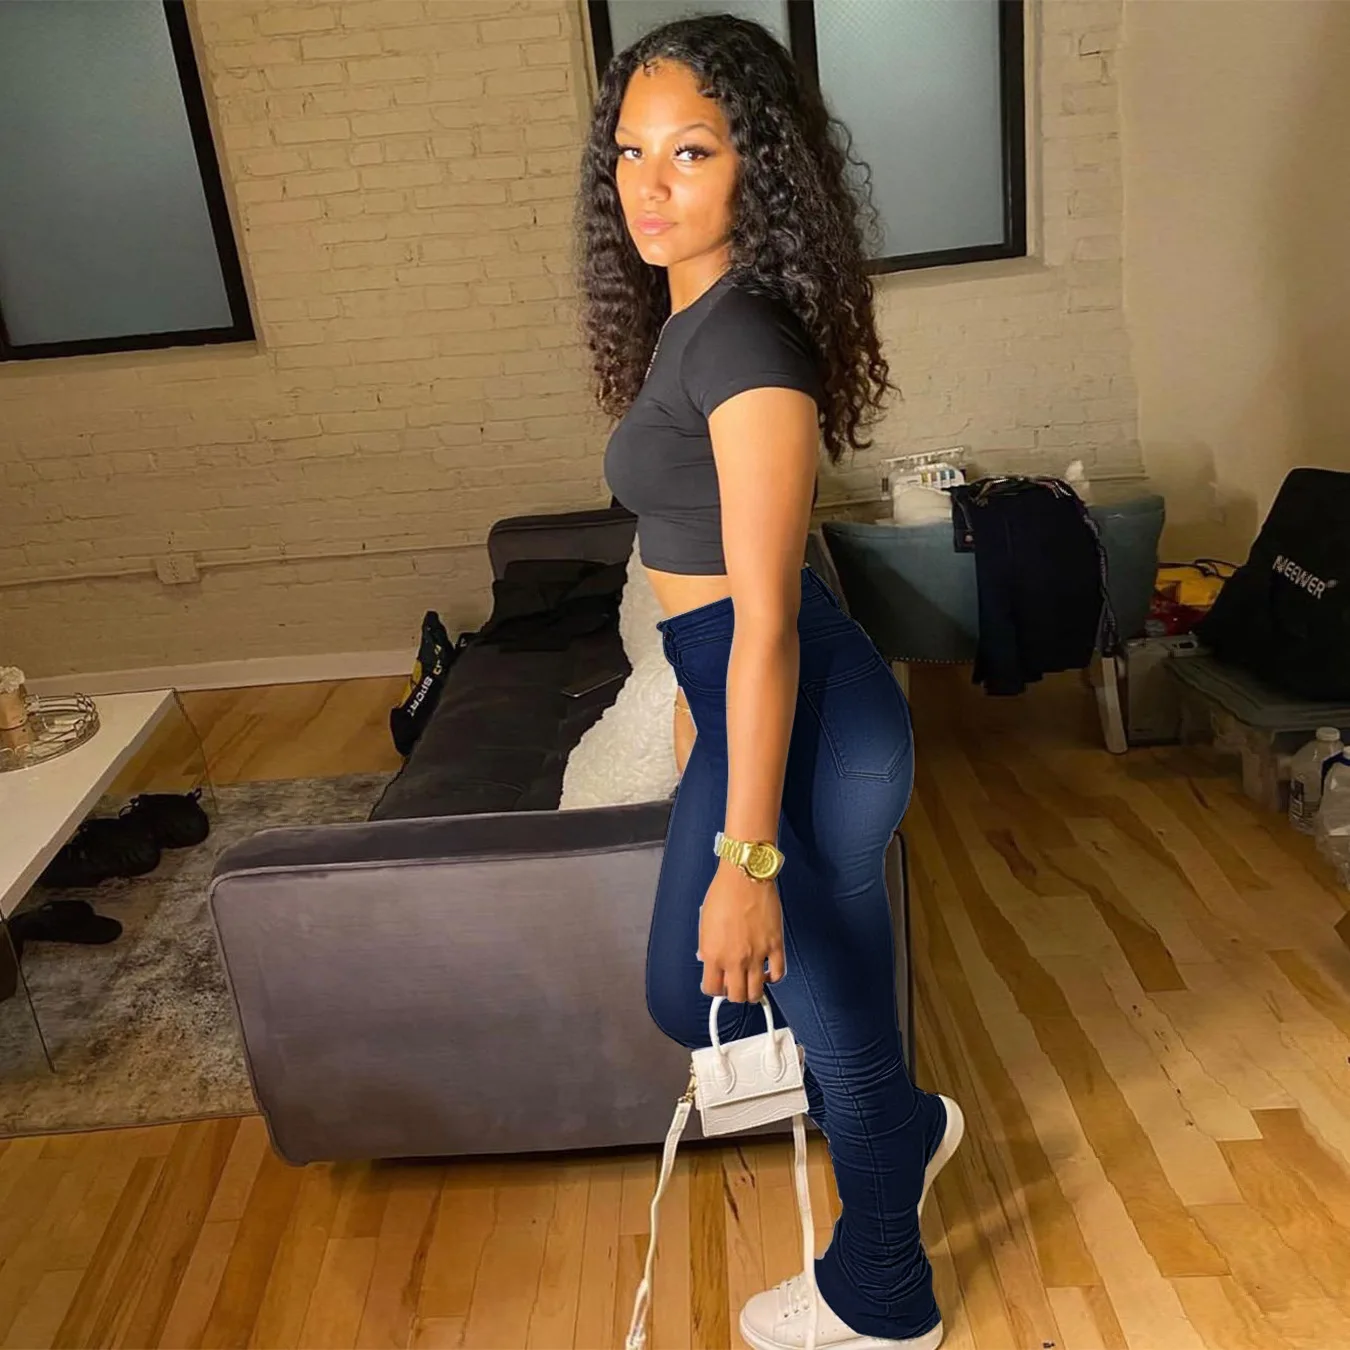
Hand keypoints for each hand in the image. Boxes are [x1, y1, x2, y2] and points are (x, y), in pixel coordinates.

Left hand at [696, 861, 786, 1003]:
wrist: (745, 877)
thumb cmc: (723, 894)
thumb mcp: (704, 923)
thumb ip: (706, 946)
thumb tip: (707, 959)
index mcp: (713, 954)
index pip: (712, 989)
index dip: (714, 990)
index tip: (717, 986)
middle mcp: (735, 959)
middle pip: (736, 996)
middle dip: (734, 994)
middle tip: (735, 986)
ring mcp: (757, 955)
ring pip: (757, 991)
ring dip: (753, 992)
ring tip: (752, 984)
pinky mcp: (775, 946)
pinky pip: (778, 973)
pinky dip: (774, 978)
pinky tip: (769, 973)